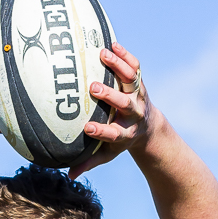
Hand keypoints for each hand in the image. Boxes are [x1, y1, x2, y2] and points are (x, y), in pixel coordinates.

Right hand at [68, 43, 151, 178]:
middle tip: (94, 88)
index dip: (101, 131)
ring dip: (119, 66)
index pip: (113, 134)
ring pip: (132, 80)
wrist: (148, 128)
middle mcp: (133, 114)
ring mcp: (138, 96)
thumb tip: (69, 175)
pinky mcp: (139, 82)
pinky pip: (135, 66)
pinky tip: (112, 44)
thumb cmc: (120, 141)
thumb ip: (88, 162)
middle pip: (124, 104)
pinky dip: (125, 55)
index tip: (87, 128)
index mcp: (124, 133)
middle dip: (111, 97)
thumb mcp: (107, 154)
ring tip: (103, 54)